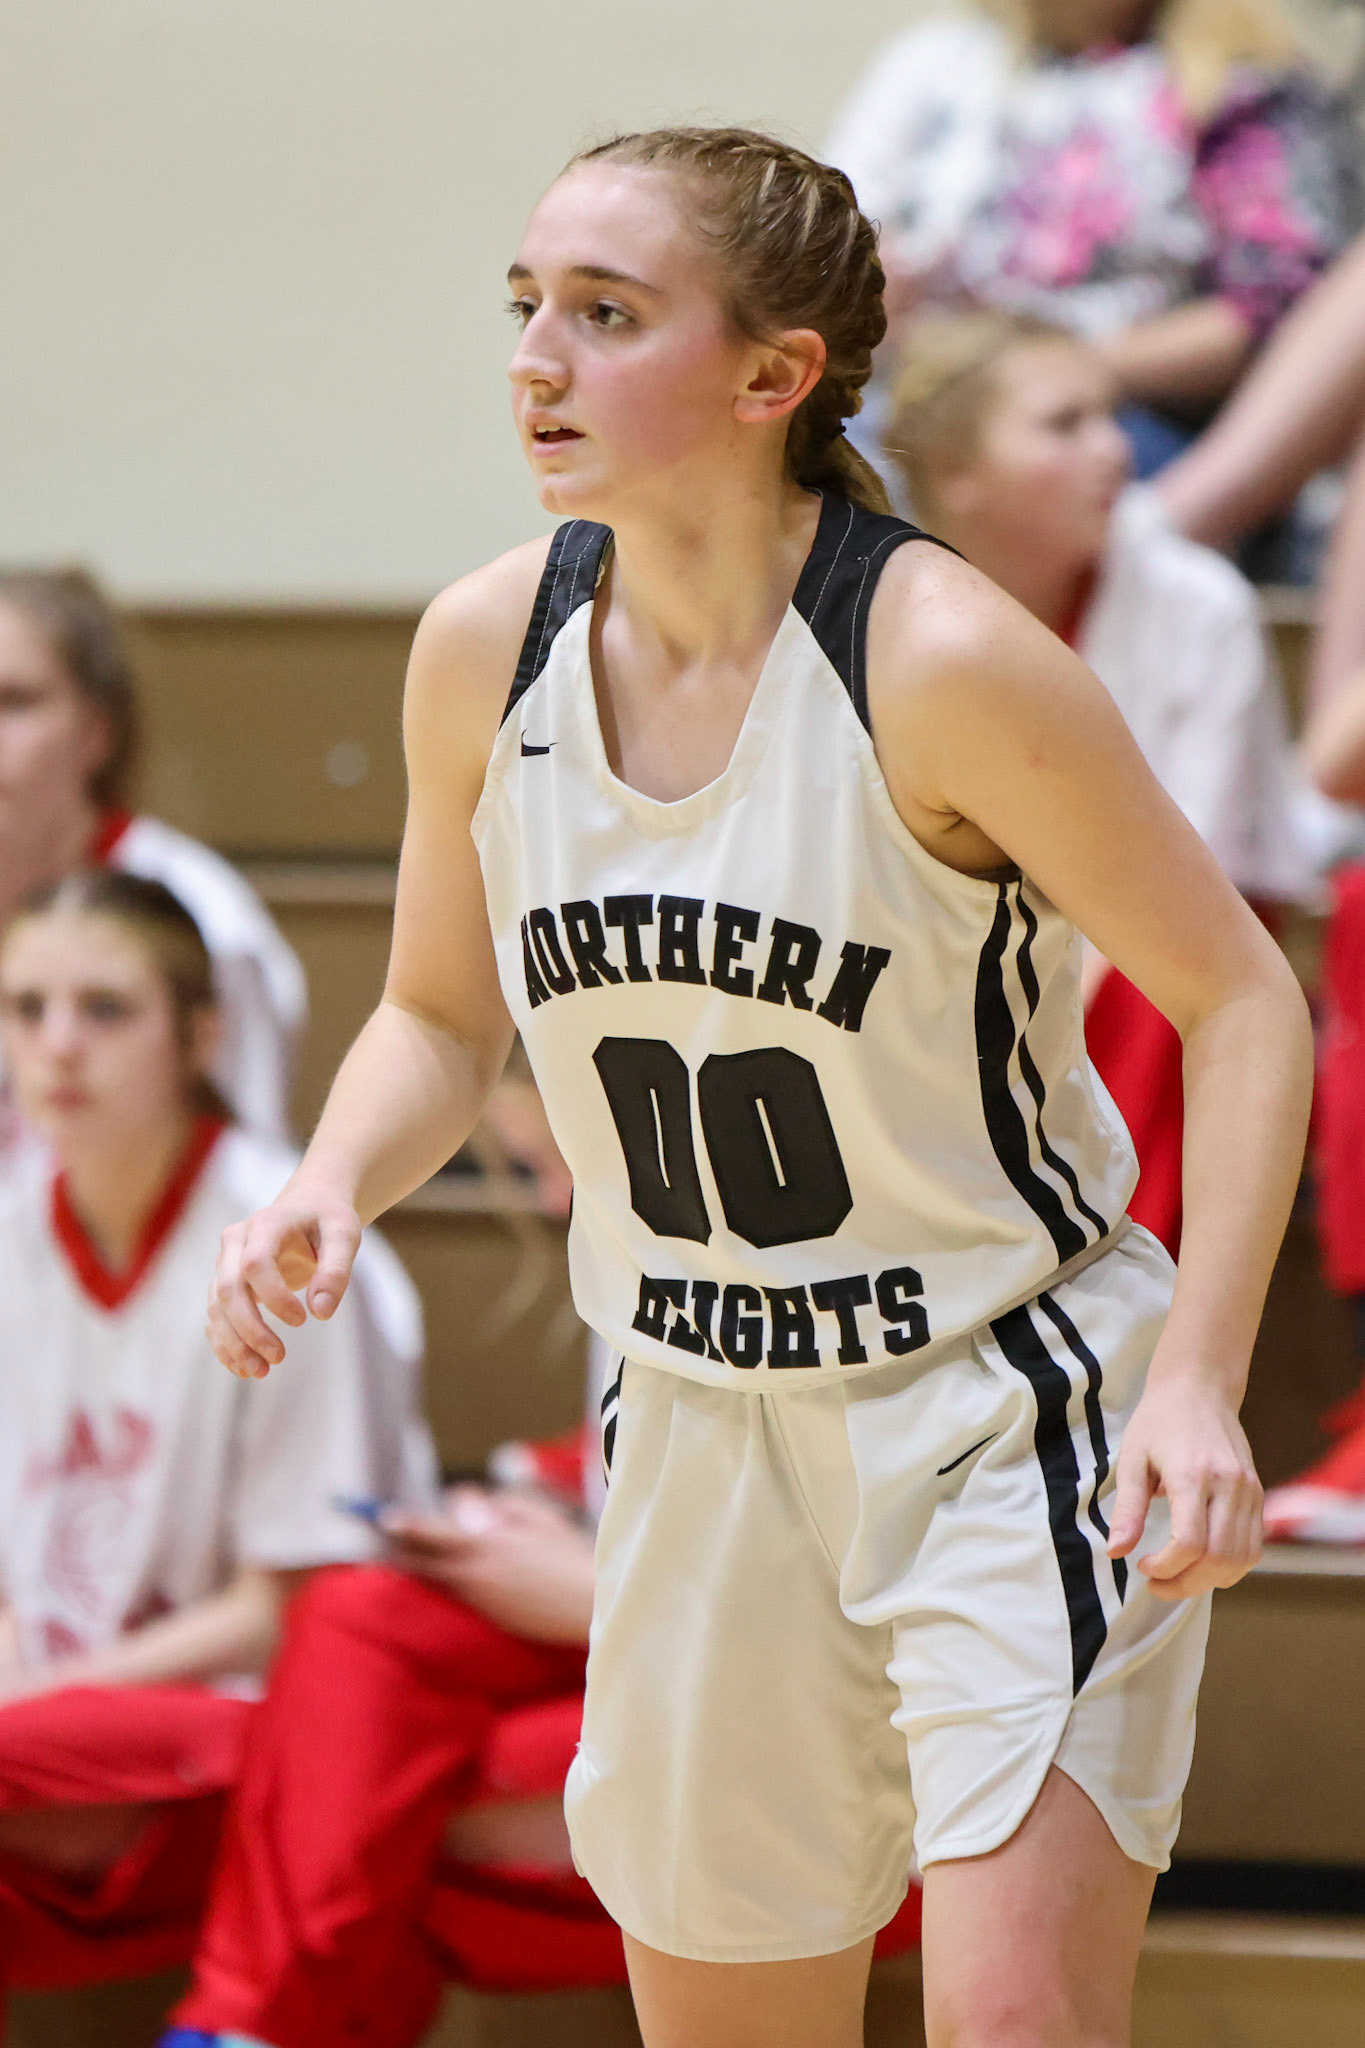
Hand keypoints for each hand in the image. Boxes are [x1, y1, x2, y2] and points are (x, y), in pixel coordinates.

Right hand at [207, 1185, 360, 1378]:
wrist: (306, 1206)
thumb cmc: (327, 1219)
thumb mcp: (344, 1234)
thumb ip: (336, 1269)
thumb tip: (321, 1312)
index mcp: (264, 1225)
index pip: (255, 1264)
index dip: (273, 1296)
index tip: (303, 1320)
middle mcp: (235, 1243)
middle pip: (228, 1290)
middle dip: (250, 1328)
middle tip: (279, 1357)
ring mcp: (225, 1264)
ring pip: (216, 1308)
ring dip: (233, 1343)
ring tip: (260, 1372)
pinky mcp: (224, 1284)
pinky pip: (215, 1318)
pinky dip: (225, 1345)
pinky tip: (244, 1368)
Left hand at [381, 1488, 594, 1643]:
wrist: (592, 1607)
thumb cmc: (571, 1555)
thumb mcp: (540, 1519)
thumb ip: (502, 1508)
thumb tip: (471, 1509)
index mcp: (488, 1544)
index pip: (434, 1532)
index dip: (407, 1525)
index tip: (384, 1518)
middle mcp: (476, 1574)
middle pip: (424, 1561)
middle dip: (401, 1549)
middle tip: (379, 1537)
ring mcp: (481, 1599)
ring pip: (438, 1579)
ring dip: (421, 1565)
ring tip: (401, 1553)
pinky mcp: (490, 1617)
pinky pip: (459, 1594)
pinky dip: (447, 1581)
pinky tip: (444, 1574)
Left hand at [1107, 1374, 1262, 1600]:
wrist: (1200, 1388)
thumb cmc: (1159, 1420)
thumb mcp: (1132, 1459)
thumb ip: (1127, 1509)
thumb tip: (1115, 1551)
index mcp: (1192, 1474)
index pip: (1190, 1543)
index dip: (1166, 1567)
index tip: (1142, 1566)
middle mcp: (1228, 1485)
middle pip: (1218, 1558)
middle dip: (1186, 1584)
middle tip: (1157, 1583)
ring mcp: (1249, 1490)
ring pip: (1241, 1558)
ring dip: (1209, 1581)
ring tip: (1178, 1577)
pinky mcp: (1258, 1494)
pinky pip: (1253, 1546)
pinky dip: (1230, 1566)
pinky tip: (1203, 1563)